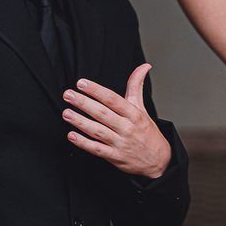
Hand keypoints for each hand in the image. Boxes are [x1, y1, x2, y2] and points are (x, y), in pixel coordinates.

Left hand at [64, 64, 171, 178]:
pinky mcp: (115, 157)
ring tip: (66, 113)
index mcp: (134, 113)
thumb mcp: (142, 108)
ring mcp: (121, 143)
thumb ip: (136, 86)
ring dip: (81, 122)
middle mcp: (127, 127)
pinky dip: (84, 143)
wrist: (158, 160)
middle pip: (103, 113)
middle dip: (84, 103)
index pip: (112, 99)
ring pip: (98, 131)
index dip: (96, 90)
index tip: (81, 83)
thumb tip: (144, 66)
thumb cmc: (147, 132)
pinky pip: (97, 149)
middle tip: (68, 95)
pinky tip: (72, 136)